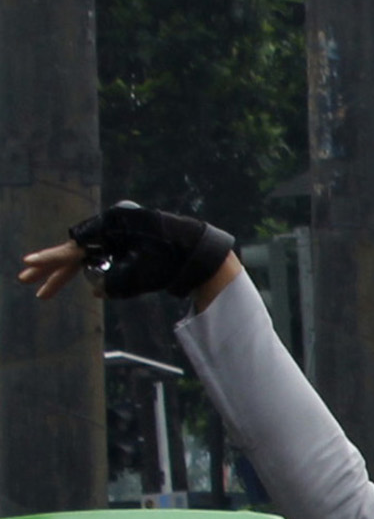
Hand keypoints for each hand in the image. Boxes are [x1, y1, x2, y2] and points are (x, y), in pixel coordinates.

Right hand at [20, 203, 234, 303]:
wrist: (201, 252)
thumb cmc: (173, 260)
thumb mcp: (139, 275)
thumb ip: (113, 283)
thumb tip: (95, 290)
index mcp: (112, 225)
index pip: (74, 246)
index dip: (50, 260)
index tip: (28, 265)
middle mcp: (112, 227)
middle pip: (75, 251)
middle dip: (52, 270)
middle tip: (26, 282)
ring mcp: (119, 235)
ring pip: (87, 257)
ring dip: (68, 275)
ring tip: (44, 293)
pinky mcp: (127, 244)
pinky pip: (102, 259)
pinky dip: (92, 273)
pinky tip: (81, 286)